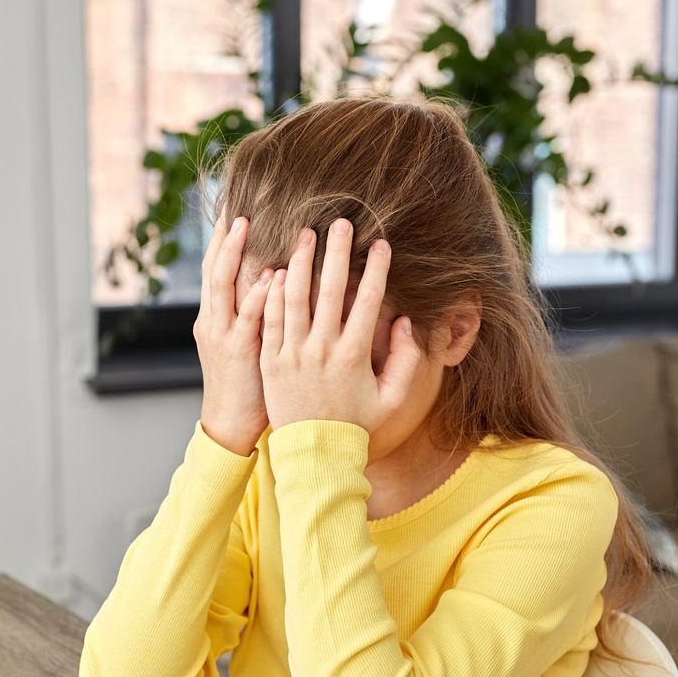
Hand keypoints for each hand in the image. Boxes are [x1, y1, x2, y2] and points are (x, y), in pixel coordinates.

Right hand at [195, 216, 273, 455]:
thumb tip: (274, 277)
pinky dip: (255, 295)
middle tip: (235, 203)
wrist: (230, 425)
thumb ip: (253, 312)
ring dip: (234, 252)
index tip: (234, 206)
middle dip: (222, 235)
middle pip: (213, 266)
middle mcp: (212, 319)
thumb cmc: (247, 385)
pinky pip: (246, 318)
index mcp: (214, 316)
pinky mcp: (238, 352)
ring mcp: (221, 334)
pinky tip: (268, 275)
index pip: (216, 266)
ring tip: (244, 223)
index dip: (222, 237)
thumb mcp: (244, 343)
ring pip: (222, 284)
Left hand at [261, 220, 421, 434]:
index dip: (376, 269)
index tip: (381, 243)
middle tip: (341, 222)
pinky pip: (271, 320)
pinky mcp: (271, 362)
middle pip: (330, 290)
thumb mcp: (392, 399)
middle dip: (337, 252)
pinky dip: (273, 294)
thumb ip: (406, 361)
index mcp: (354, 356)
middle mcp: (322, 350)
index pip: (368, 301)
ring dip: (301, 262)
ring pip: (295, 298)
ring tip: (305, 234)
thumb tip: (404, 322)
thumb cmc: (357, 425)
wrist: (314, 454)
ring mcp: (293, 355)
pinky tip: (279, 269)